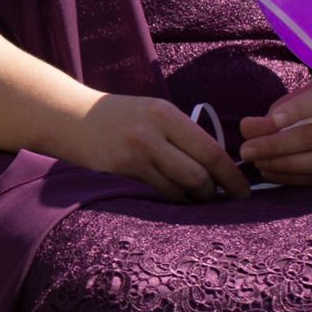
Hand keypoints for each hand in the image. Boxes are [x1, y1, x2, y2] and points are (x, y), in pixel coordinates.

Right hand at [67, 94, 248, 202]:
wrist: (66, 116)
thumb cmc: (114, 116)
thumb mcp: (150, 112)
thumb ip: (181, 133)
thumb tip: (219, 163)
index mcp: (166, 113)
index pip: (212, 150)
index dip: (233, 176)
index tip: (245, 191)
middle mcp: (152, 132)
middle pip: (200, 173)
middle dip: (215, 192)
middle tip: (221, 199)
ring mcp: (135, 152)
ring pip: (180, 187)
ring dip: (193, 198)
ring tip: (194, 198)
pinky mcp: (120, 169)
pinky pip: (157, 192)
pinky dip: (171, 198)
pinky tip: (171, 196)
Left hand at [238, 80, 311, 184]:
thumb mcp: (296, 100)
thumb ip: (274, 113)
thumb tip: (248, 129)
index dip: (295, 109)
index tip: (269, 119)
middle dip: (276, 145)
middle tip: (247, 150)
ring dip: (282, 164)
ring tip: (256, 162)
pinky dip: (291, 177)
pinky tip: (269, 171)